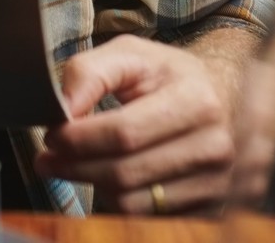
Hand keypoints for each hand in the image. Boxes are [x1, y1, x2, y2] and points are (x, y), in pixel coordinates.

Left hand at [34, 36, 236, 214]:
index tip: (52, 135)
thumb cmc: (170, 76)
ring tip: (72, 166)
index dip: (79, 138)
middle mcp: (213, 147)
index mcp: (197, 102)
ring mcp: (215, 184)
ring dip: (92, 186)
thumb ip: (90, 71)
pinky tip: (106, 180)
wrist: (227, 101)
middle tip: (48, 158)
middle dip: (75, 167)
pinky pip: (147, 219)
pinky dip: (118, 201)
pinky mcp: (209, 210)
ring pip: (132, 203)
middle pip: (124, 173)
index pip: (124, 133)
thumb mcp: (133, 55)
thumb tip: (62, 107)